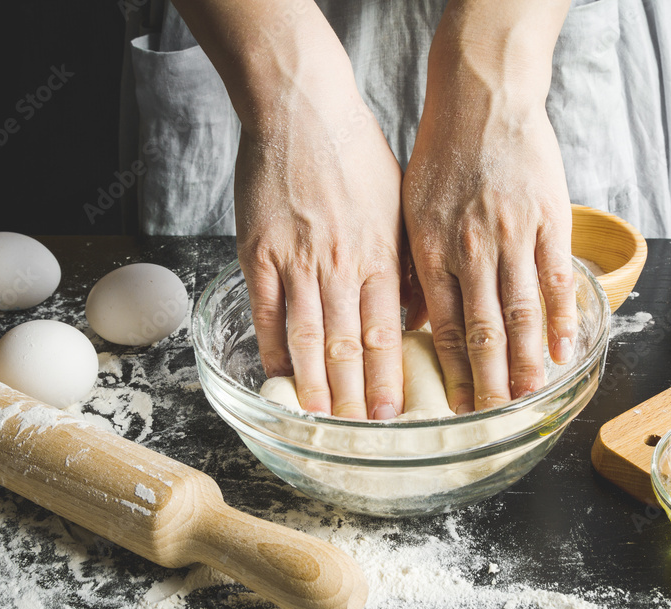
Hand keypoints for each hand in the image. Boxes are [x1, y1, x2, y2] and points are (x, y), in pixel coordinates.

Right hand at [235, 75, 405, 419]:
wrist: (302, 108)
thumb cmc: (356, 154)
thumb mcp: (399, 206)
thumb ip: (403, 263)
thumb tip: (413, 314)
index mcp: (381, 255)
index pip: (388, 334)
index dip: (389, 381)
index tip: (393, 417)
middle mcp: (342, 265)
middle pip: (349, 347)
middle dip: (356, 399)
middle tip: (359, 439)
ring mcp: (297, 260)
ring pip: (307, 338)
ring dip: (315, 386)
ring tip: (321, 423)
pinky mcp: (258, 252)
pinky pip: (267, 313)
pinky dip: (271, 350)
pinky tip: (278, 377)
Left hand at [402, 1, 575, 412]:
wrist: (482, 97)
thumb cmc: (442, 154)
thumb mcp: (410, 208)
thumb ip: (414, 264)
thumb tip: (411, 317)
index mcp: (432, 249)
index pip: (441, 326)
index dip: (452, 372)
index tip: (457, 407)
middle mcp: (470, 249)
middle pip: (482, 329)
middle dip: (488, 382)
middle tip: (493, 421)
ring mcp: (512, 235)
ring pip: (520, 311)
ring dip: (526, 361)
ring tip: (529, 399)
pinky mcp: (547, 219)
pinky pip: (554, 278)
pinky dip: (559, 318)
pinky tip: (562, 350)